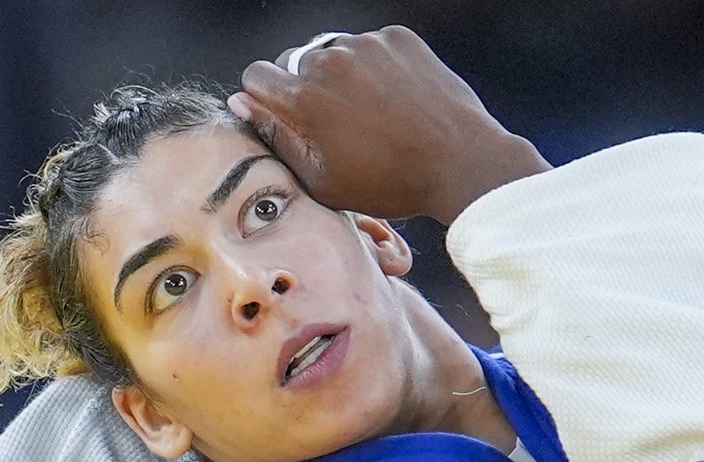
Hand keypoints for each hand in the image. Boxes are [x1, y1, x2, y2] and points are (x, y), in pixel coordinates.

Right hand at [232, 26, 550, 223]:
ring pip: (334, 50)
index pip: (256, 75)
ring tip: (373, 112)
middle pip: (294, 61)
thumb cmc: (393, 182)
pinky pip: (372, 45)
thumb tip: (242, 104)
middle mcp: (330, 59)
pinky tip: (397, 99)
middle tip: (338, 122)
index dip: (267, 98)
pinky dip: (377, 66)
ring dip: (342, 74)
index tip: (287, 115)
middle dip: (306, 86)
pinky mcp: (398, 38)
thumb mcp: (323, 181)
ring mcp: (367, 44)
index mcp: (304, 97)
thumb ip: (276, 139)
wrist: (462, 163)